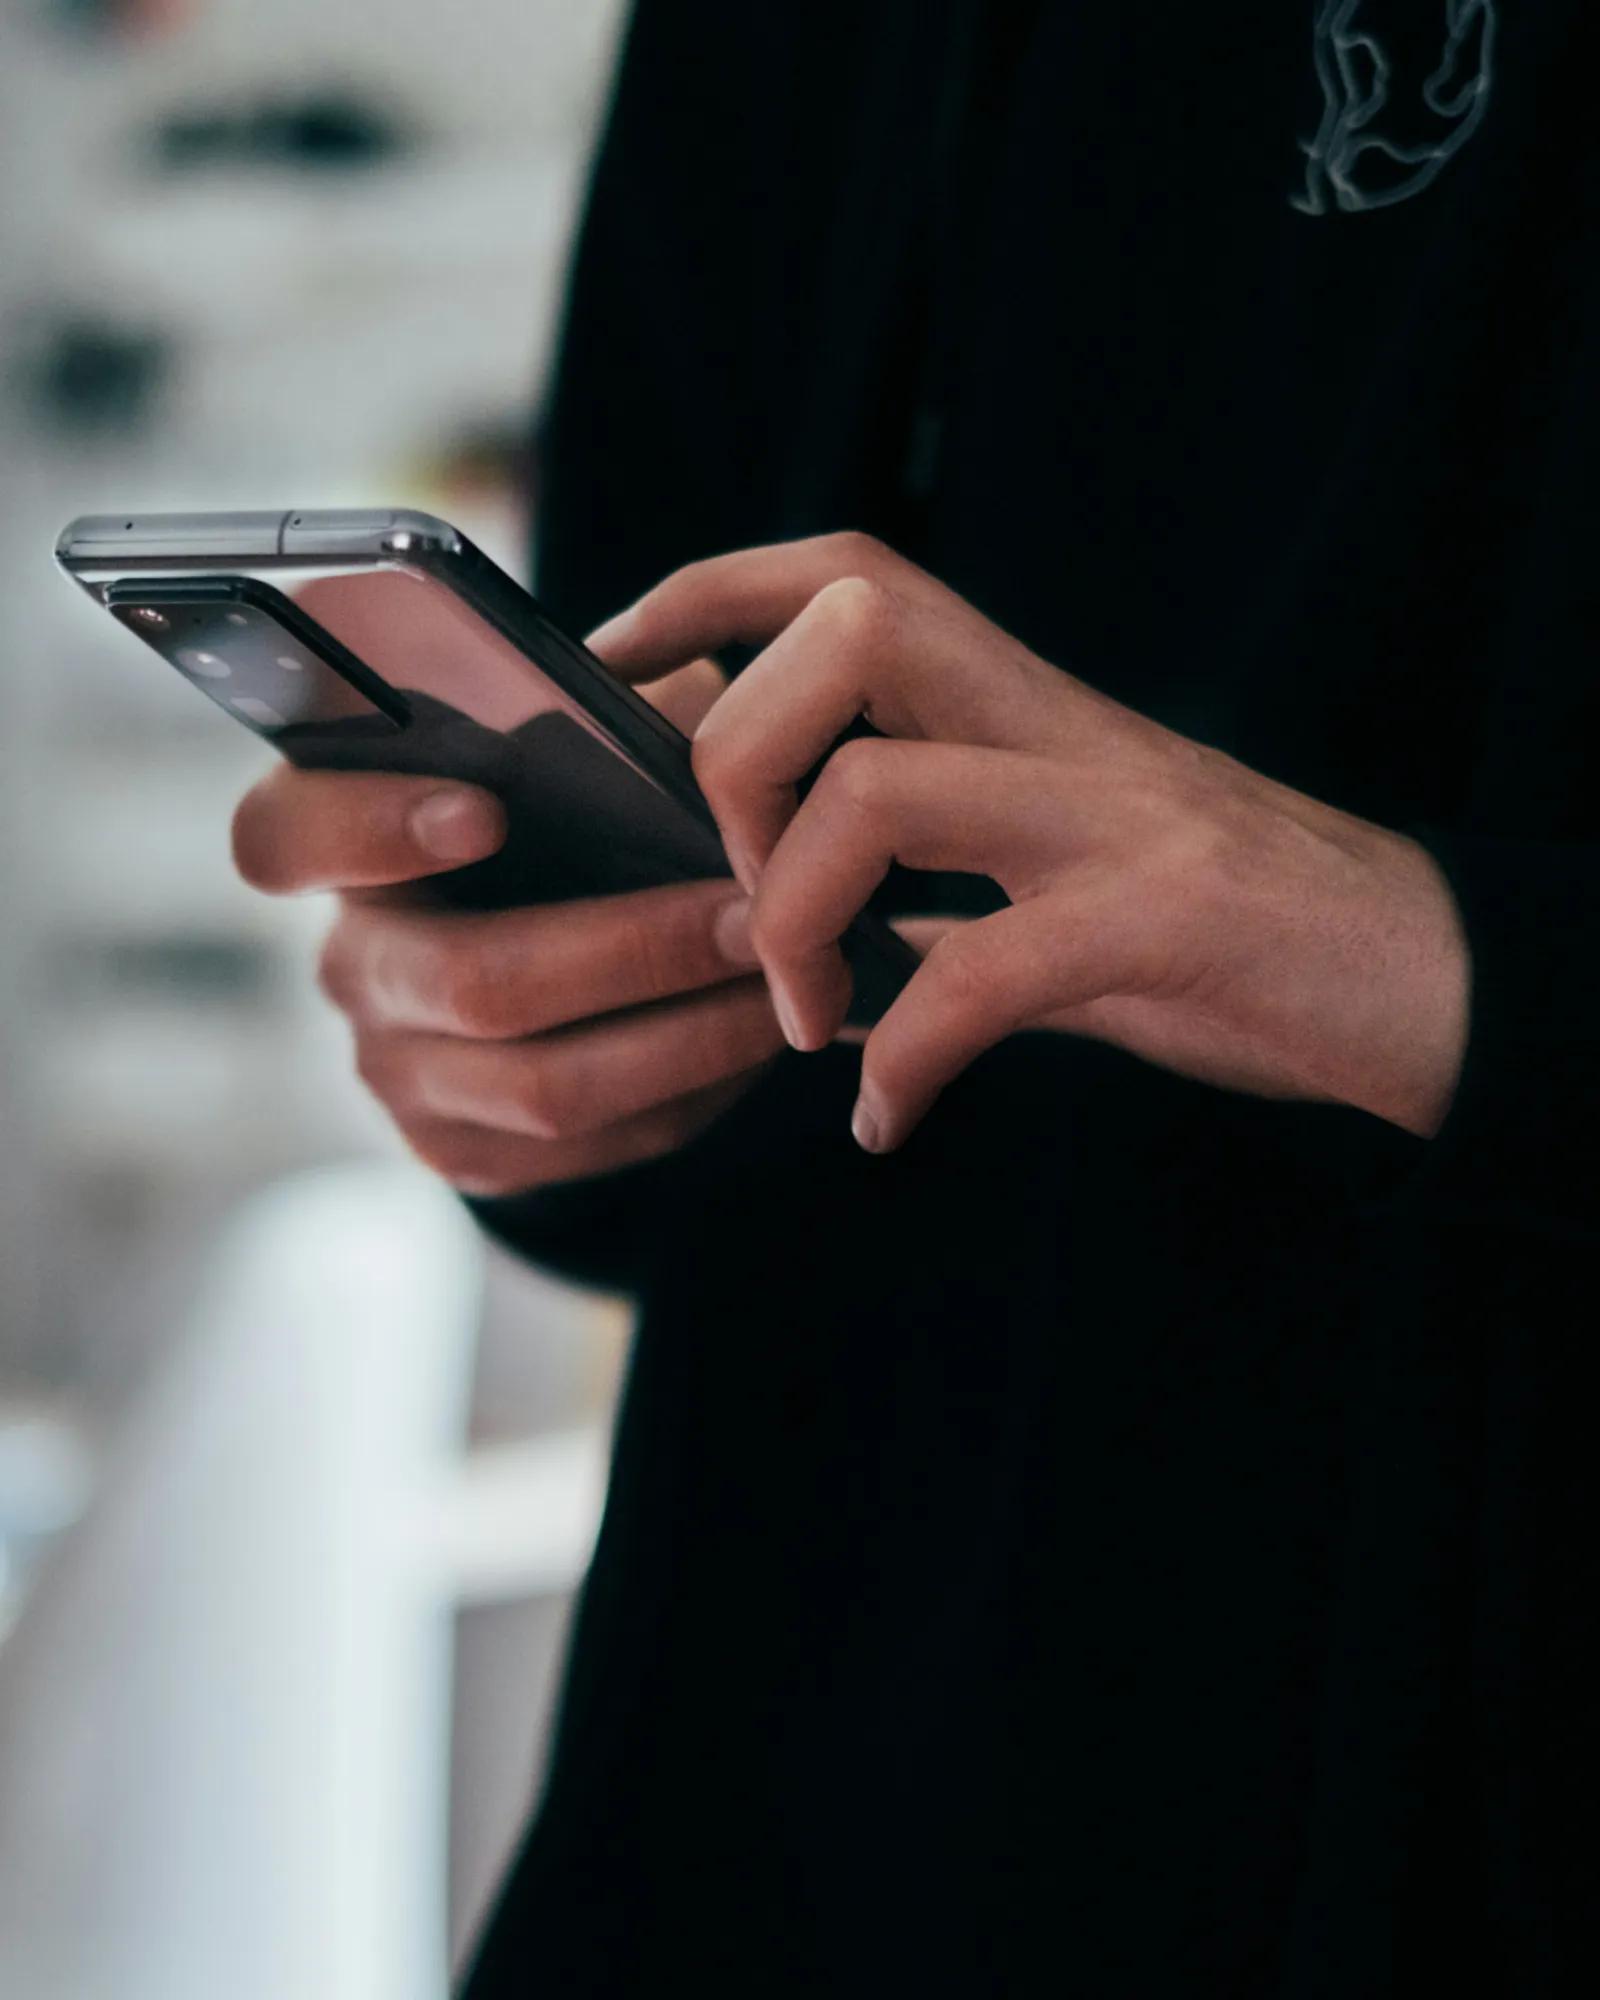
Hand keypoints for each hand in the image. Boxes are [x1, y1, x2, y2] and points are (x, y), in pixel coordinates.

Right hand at [230, 657, 785, 1196]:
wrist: (563, 953)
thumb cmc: (572, 813)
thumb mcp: (577, 740)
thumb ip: (603, 717)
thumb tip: (695, 723)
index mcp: (340, 840)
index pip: (284, 836)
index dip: (371, 827)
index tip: (485, 809)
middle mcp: (353, 964)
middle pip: (473, 983)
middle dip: (635, 951)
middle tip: (753, 916)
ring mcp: (400, 1073)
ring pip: (546, 1085)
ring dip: (688, 1035)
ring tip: (785, 982)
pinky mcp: (464, 1151)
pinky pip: (589, 1145)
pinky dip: (690, 1092)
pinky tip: (754, 1038)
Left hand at [586, 533, 1471, 1154]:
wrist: (1418, 980)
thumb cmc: (1227, 936)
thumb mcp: (1061, 888)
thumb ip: (941, 892)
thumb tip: (799, 930)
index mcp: (1025, 707)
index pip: (848, 573)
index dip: (709, 590)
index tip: (617, 666)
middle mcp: (1061, 730)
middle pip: (845, 631)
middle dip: (736, 761)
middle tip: (743, 905)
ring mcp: (1115, 815)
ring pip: (882, 789)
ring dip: (798, 919)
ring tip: (809, 1022)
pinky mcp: (1166, 918)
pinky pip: (986, 972)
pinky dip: (907, 1057)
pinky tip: (890, 1117)